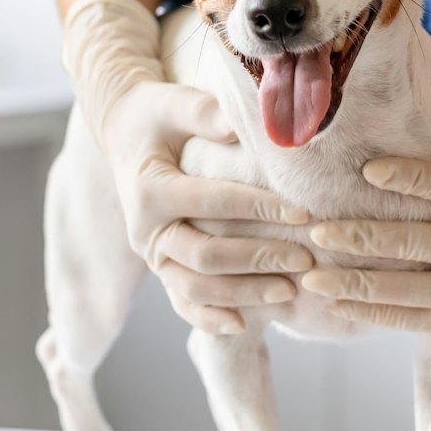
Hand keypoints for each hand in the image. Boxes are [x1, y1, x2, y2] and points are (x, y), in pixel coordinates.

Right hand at [63, 0, 312, 334]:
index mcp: (150, 190)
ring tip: (289, 292)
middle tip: (306, 259)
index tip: (304, 212)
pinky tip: (242, 327)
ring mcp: (152, 255)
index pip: (213, 203)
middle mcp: (146, 230)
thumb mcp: (174, 103)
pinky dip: (208, 319)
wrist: (125, 135)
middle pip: (207, 256)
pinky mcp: (160, 268)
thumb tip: (241, 125)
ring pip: (196, 288)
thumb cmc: (157, 116)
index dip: (260, 208)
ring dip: (244, 293)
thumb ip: (204, 112)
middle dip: (259, 258)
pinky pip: (182, 302)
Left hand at [300, 86, 430, 416]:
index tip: (367, 170)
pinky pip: (412, 320)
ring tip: (312, 278)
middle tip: (316, 231)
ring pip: (409, 289)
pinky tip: (335, 306)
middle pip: (420, 243)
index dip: (410, 177)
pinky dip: (372, 313)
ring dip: (357, 285)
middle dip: (364, 239)